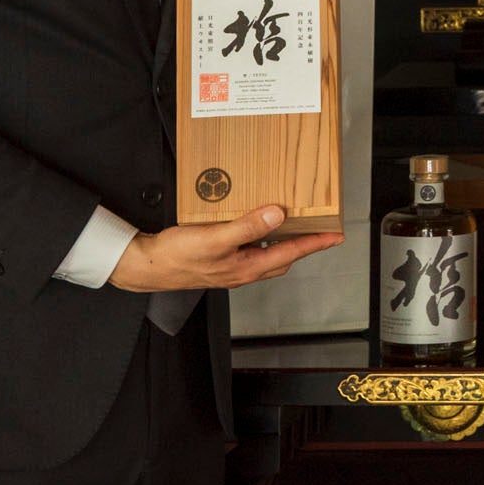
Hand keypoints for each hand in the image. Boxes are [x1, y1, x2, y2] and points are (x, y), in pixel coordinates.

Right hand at [108, 204, 341, 291]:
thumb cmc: (178, 256)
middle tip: (321, 229)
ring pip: (267, 253)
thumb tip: (278, 215)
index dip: (316, 244)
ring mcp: (231, 266)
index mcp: (247, 267)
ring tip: (294, 222)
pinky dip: (260, 236)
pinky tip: (255, 222)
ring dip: (283, 239)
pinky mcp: (219, 259)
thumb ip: (247, 227)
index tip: (337, 235)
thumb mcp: (215, 239)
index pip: (291, 253)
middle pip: (284, 256)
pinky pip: (249, 248)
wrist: (147, 267)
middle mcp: (243, 270)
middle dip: (305, 244)